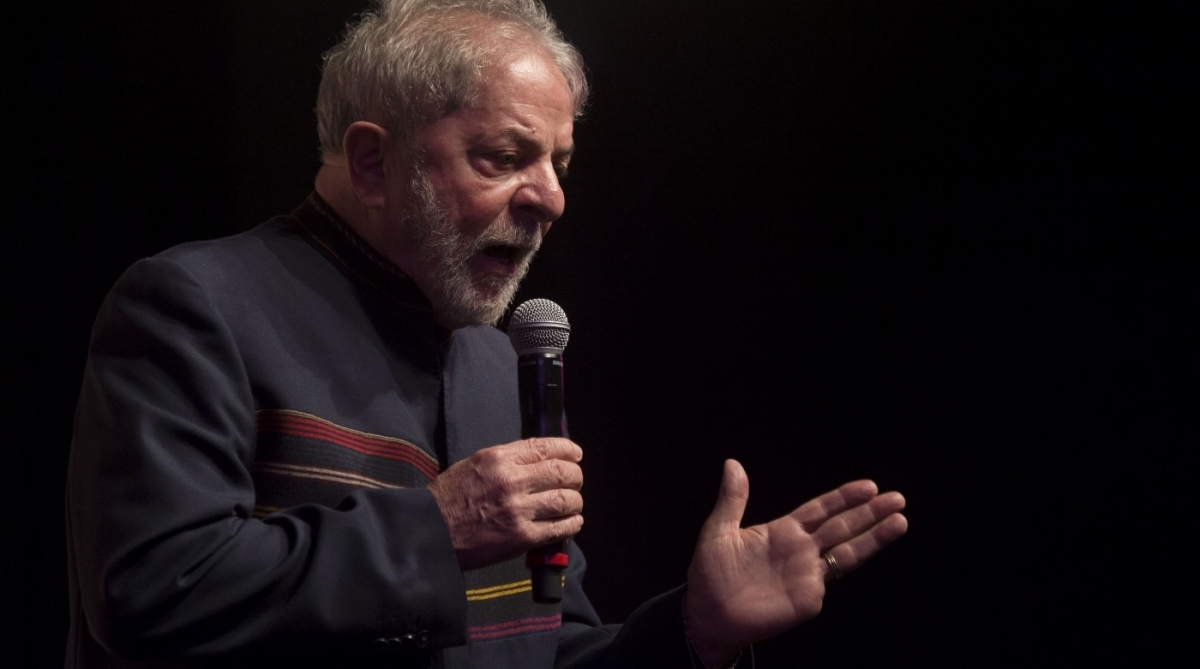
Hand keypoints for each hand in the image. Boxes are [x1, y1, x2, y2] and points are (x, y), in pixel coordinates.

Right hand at [427, 438, 583, 569]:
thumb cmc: (449, 498)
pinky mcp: (521, 537)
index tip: (575, 454)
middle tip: (575, 480)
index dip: (567, 449)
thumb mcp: (474, 464)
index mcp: (498, 459)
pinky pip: (558, 528)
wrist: (431, 532)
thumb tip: (538, 458)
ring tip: (572, 503)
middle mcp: (511, 481)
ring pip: (566, 500)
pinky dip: (571, 524)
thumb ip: (507, 459)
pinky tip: (571, 522)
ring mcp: (518, 510)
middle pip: (562, 473)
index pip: (545, 447)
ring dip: (575, 501)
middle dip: (575, 476)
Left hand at [684, 460, 907, 666]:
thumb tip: (732, 463)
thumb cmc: (710, 574)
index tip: (869, 486)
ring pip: (846, 551)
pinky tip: (862, 551)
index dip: (844, 498)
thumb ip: (732, 500)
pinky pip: (828, 579)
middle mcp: (801, 549)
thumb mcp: (718, 531)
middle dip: (870, 513)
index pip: (821, 509)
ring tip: (899, 522)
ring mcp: (807, 574)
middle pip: (842, 527)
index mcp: (783, 530)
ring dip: (873, 537)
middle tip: (897, 498)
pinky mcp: (807, 598)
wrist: (708, 615)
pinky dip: (845, 564)